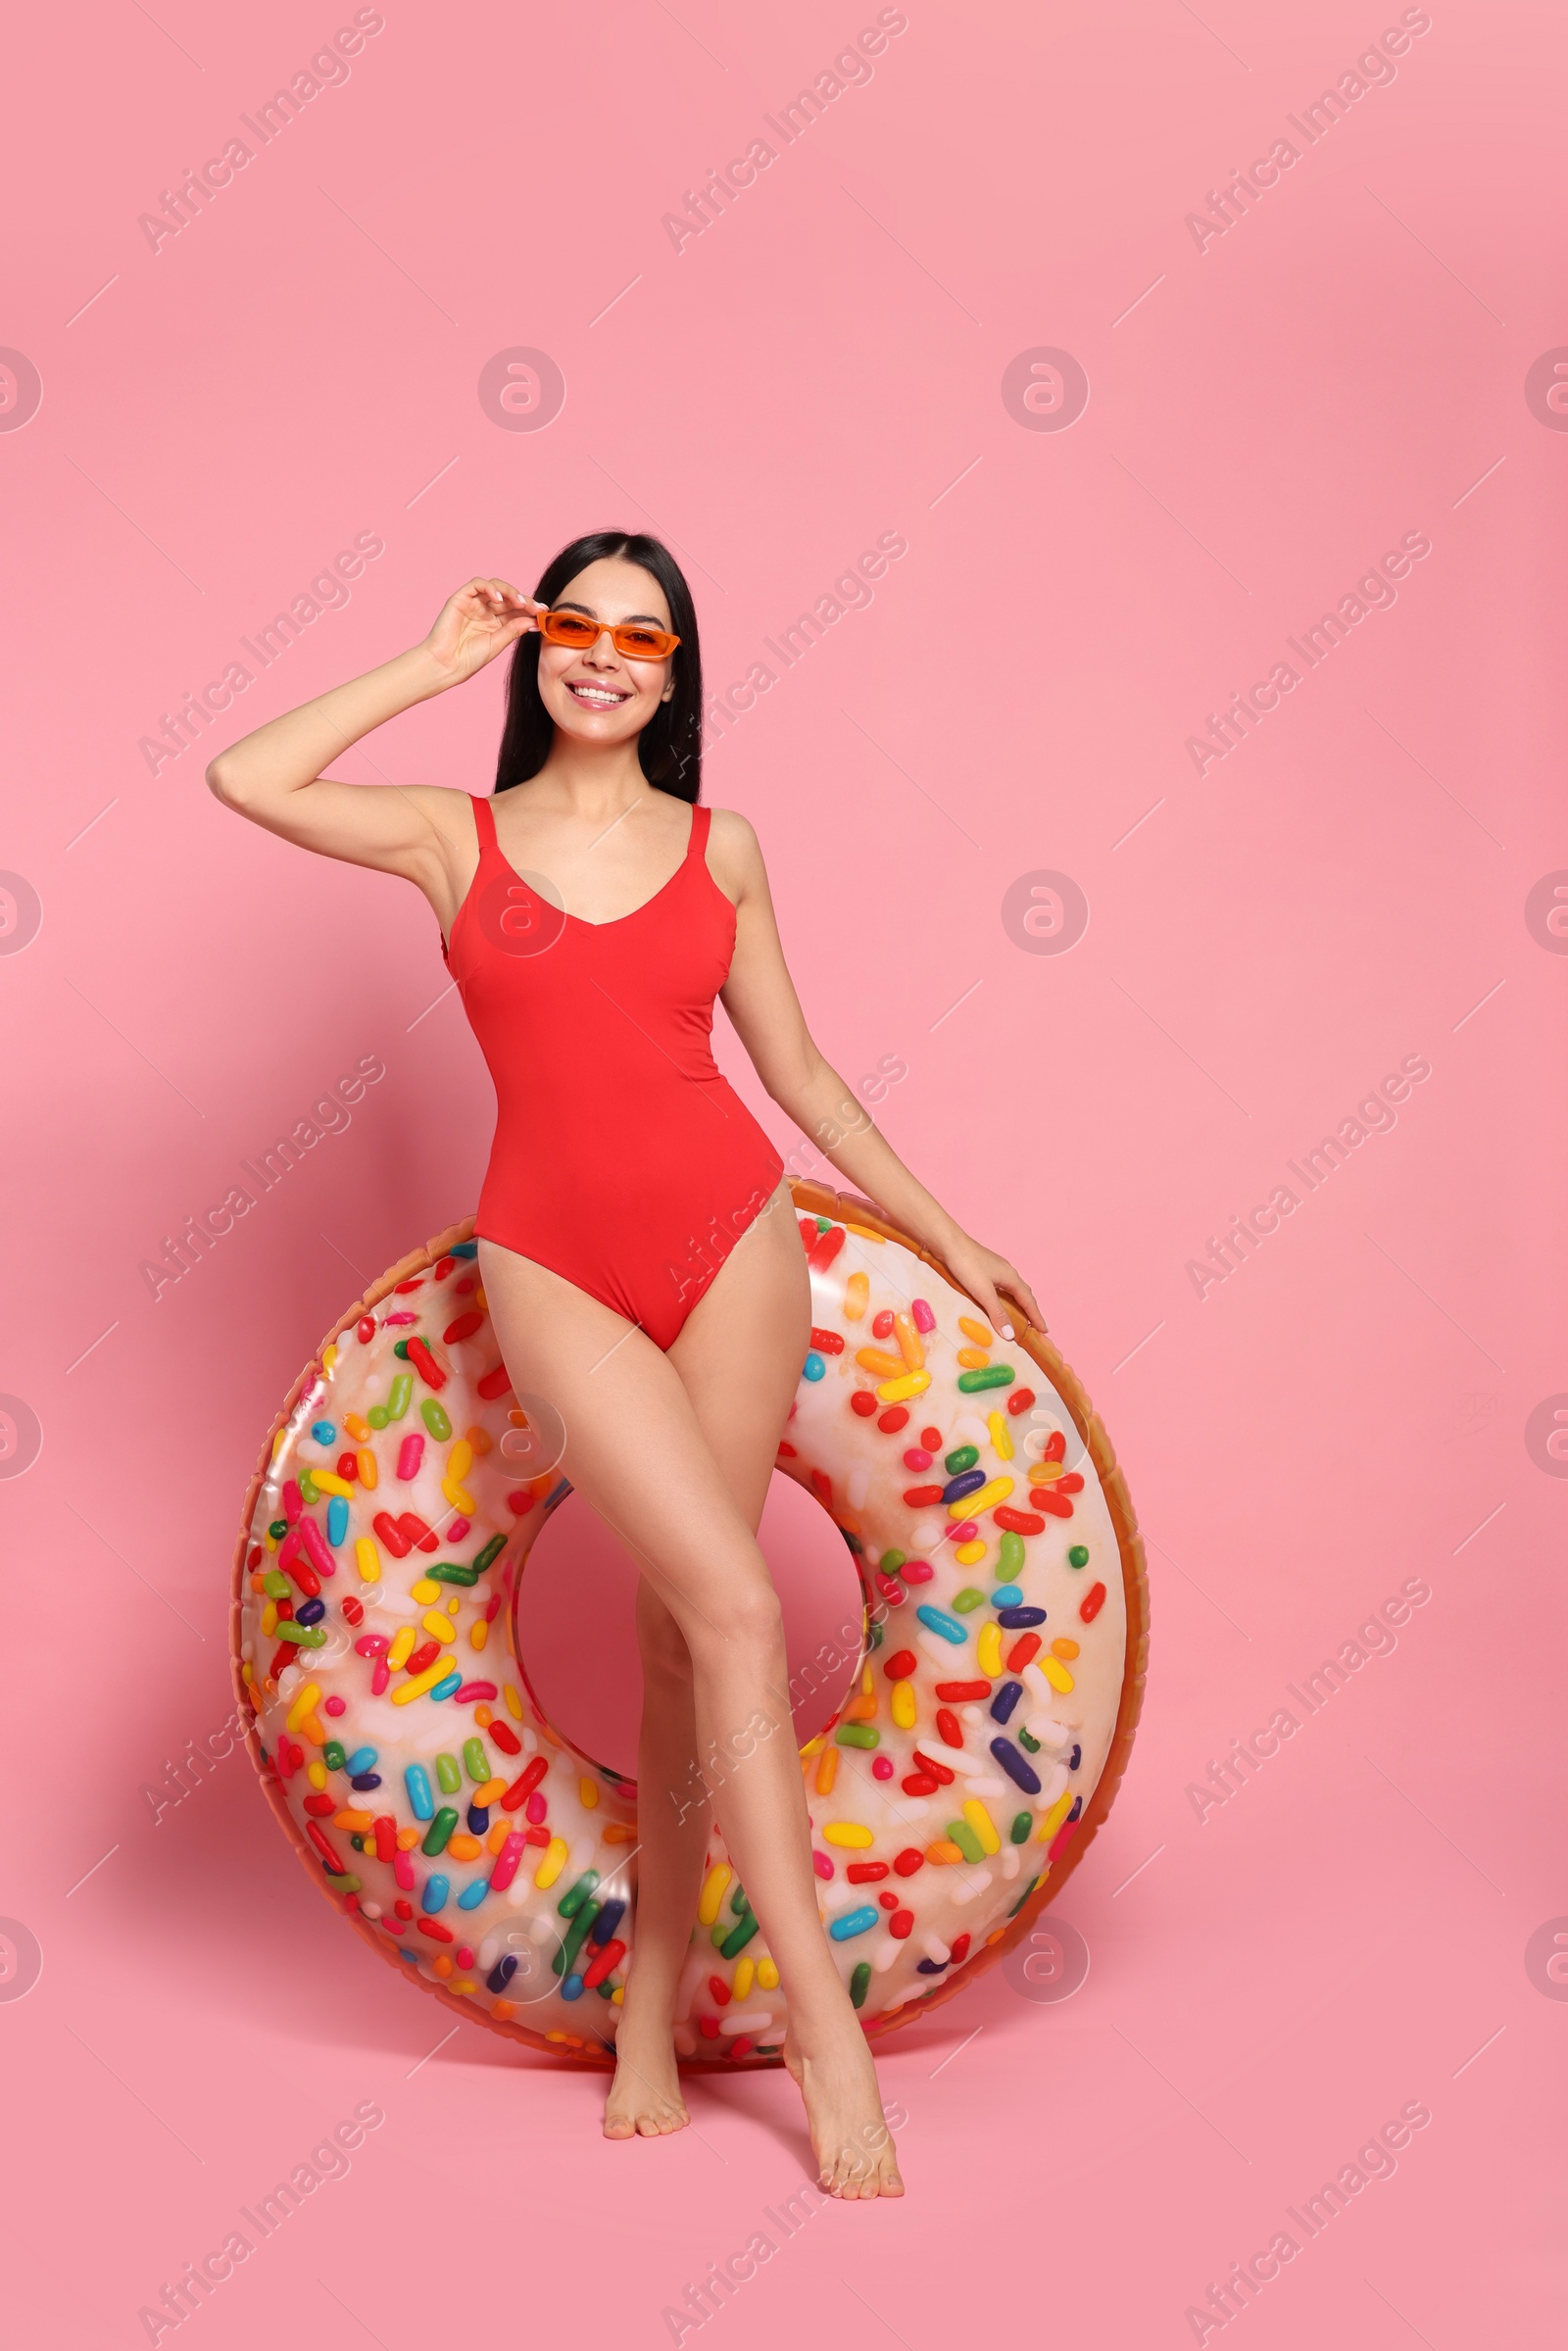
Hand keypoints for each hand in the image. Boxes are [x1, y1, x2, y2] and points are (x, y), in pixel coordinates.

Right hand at [422, 577, 544, 685]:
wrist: (446, 665)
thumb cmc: (468, 659)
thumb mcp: (497, 643)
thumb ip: (514, 629)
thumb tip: (534, 620)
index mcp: (495, 622)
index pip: (516, 609)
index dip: (530, 608)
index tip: (544, 613)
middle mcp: (485, 610)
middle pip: (508, 596)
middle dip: (524, 600)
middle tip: (535, 607)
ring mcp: (473, 603)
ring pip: (495, 586)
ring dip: (510, 591)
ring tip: (520, 603)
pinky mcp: (460, 598)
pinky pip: (477, 584)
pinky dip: (490, 588)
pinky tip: (499, 599)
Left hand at [937, 1233, 1044, 1343]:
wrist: (948, 1242)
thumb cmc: (967, 1265)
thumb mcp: (983, 1292)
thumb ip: (997, 1313)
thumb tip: (1011, 1335)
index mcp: (1011, 1278)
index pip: (1029, 1301)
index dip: (1037, 1317)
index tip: (1045, 1330)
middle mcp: (1007, 1272)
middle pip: (1024, 1294)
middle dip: (1031, 1310)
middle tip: (1035, 1326)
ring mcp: (996, 1268)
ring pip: (1013, 1289)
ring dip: (1019, 1303)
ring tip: (1020, 1316)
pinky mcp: (985, 1267)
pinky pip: (1002, 1286)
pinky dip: (1006, 1297)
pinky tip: (998, 1301)